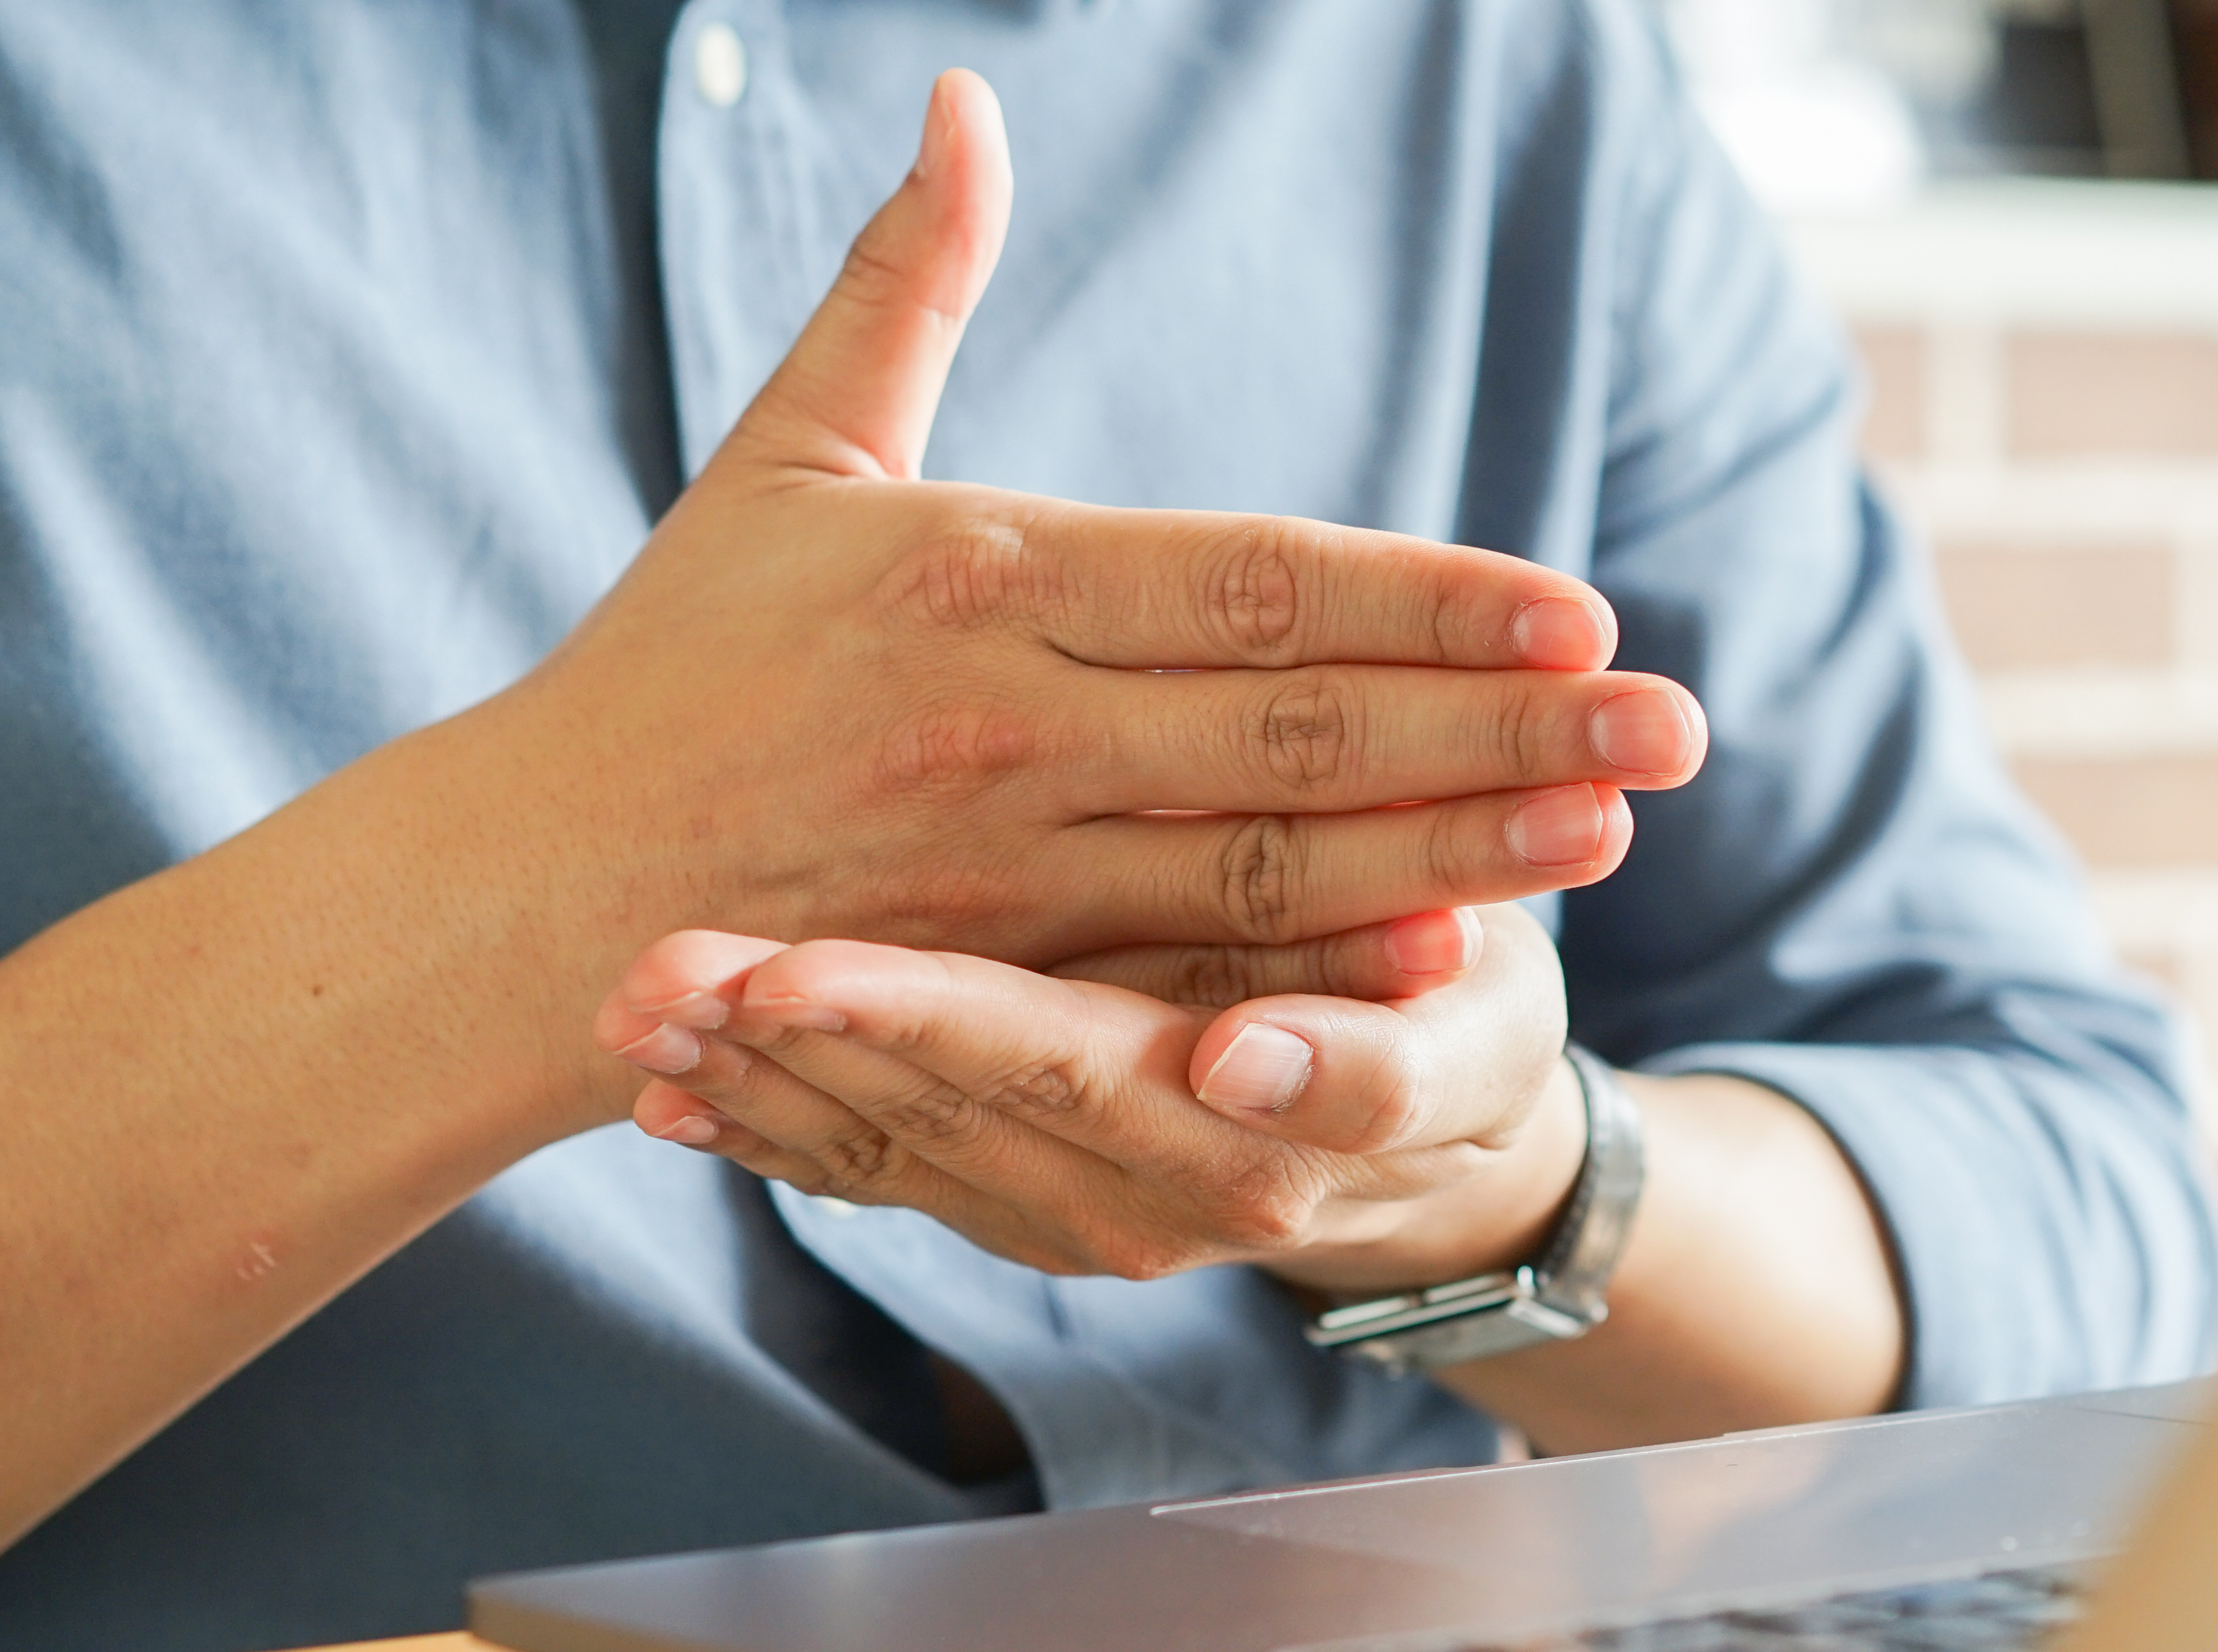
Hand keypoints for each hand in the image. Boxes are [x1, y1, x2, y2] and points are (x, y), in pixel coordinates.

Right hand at [453, 70, 1703, 1100]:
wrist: (544, 891)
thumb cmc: (674, 662)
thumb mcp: (786, 452)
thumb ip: (902, 283)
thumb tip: (966, 102)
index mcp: (979, 580)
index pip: (1254, 585)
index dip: (1424, 595)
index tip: (1573, 604)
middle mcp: (1011, 730)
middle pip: (1304, 730)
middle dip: (1502, 728)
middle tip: (1673, 725)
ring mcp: (1015, 876)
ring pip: (1278, 861)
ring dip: (1460, 844)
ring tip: (1610, 827)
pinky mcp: (1007, 983)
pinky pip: (1193, 975)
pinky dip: (1328, 970)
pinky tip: (1453, 953)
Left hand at [593, 905, 1587, 1292]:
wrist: (1433, 1134)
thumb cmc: (1458, 1018)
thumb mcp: (1476, 1031)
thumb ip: (1380, 1055)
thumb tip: (1248, 1057)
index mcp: (1244, 1139)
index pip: (1063, 1068)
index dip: (929, 1020)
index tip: (803, 977)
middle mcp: (1140, 1201)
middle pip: (940, 1112)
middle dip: (789, 1039)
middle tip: (660, 969)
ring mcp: (1069, 1217)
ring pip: (887, 1149)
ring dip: (752, 1081)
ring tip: (637, 1004)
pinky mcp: (1021, 1206)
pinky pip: (879, 1176)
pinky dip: (771, 1135)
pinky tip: (672, 1088)